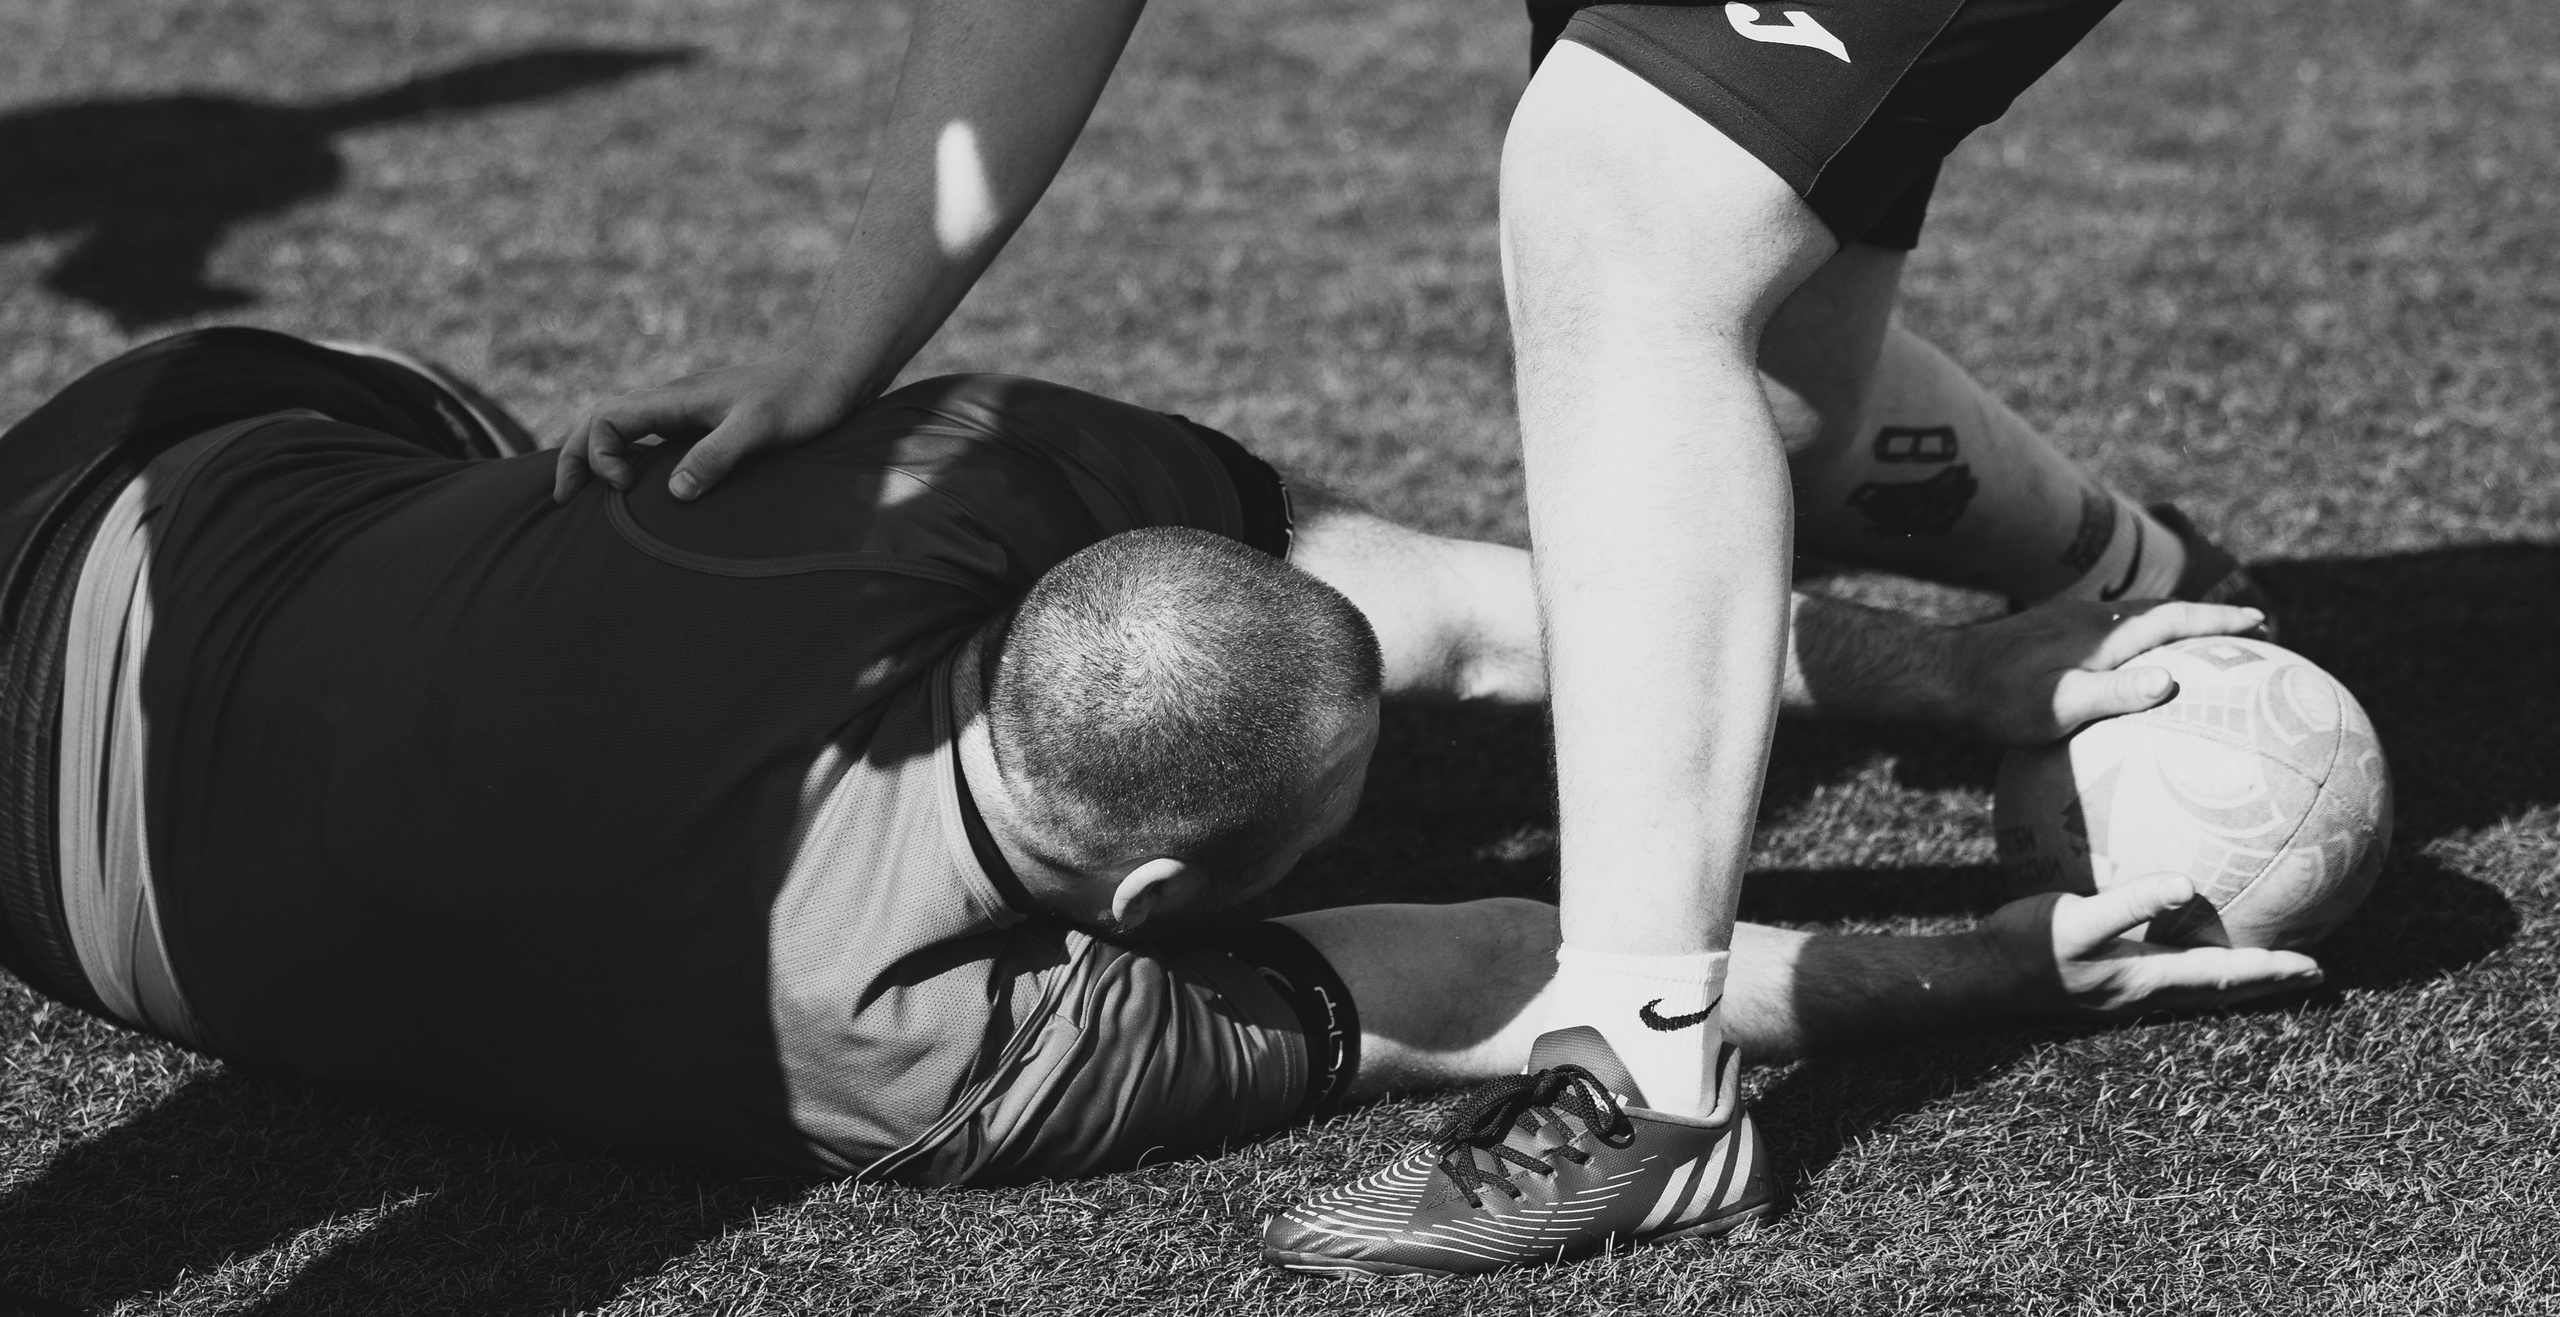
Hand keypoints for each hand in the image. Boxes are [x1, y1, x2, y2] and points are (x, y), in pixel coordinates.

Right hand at [551, 354, 868, 503]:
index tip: (624, 487)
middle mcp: (674, 403)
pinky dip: (630, 459)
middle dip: (575, 457)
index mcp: (676, 399)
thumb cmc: (801, 400)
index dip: (597, 453)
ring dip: (597, 458)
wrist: (832, 374)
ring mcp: (688, 413)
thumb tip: (674, 493)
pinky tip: (638, 488)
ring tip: (585, 497)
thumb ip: (716, 456)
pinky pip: (652, 440)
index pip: (606, 418)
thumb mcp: (759, 429)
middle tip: (561, 501)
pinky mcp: (706, 426)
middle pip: (602, 421)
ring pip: (623, 429)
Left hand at [1948, 598, 2267, 745]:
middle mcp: (2090, 619)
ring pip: (2137, 620)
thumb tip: (2170, 680)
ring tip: (2205, 645)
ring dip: (2175, 626)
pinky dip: (2143, 639)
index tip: (2261, 623)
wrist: (1941, 678)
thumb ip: (2113, 693)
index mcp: (2101, 633)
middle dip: (2208, 619)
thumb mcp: (2058, 707)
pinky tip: (2136, 664)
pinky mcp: (2052, 634)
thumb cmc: (1997, 702)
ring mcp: (2070, 624)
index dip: (2219, 620)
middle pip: (2162, 612)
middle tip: (2249, 631)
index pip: (2174, 619)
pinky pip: (2113, 632)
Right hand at [1985, 874, 2323, 1019]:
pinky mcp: (2103, 980)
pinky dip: (2194, 961)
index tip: (2315, 967)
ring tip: (2264, 961)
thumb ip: (2132, 903)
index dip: (2270, 971)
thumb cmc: (2026, 946)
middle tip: (2310, 972)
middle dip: (2266, 981)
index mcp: (2146, 978)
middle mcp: (2143, 991)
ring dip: (2235, 977)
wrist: (1980, 978)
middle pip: (2221, 990)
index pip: (2223, 976)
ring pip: (2196, 986)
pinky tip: (2181, 934)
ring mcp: (2123, 990)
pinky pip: (2165, 970)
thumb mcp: (2078, 920)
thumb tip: (2187, 884)